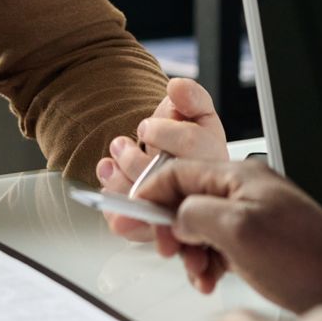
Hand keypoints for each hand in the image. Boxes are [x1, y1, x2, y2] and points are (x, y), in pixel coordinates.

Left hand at [95, 78, 226, 240]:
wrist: (170, 164)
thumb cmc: (184, 142)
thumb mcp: (194, 114)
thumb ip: (191, 98)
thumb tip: (177, 87)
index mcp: (214, 159)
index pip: (195, 144)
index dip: (164, 133)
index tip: (144, 127)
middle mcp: (201, 190)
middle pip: (169, 180)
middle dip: (135, 162)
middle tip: (119, 145)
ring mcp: (180, 215)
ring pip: (150, 208)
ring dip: (120, 185)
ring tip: (108, 166)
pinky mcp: (159, 233)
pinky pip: (137, 231)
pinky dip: (117, 216)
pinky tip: (108, 194)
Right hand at [136, 159, 321, 311]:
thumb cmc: (302, 258)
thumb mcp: (239, 231)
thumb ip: (196, 214)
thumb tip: (176, 217)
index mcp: (239, 176)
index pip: (179, 172)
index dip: (152, 194)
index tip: (134, 217)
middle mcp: (244, 191)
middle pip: (186, 199)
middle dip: (173, 229)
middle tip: (171, 254)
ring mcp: (251, 215)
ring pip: (200, 226)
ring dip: (191, 251)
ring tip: (198, 275)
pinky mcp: (257, 240)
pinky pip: (218, 244)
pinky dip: (208, 262)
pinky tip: (211, 279)